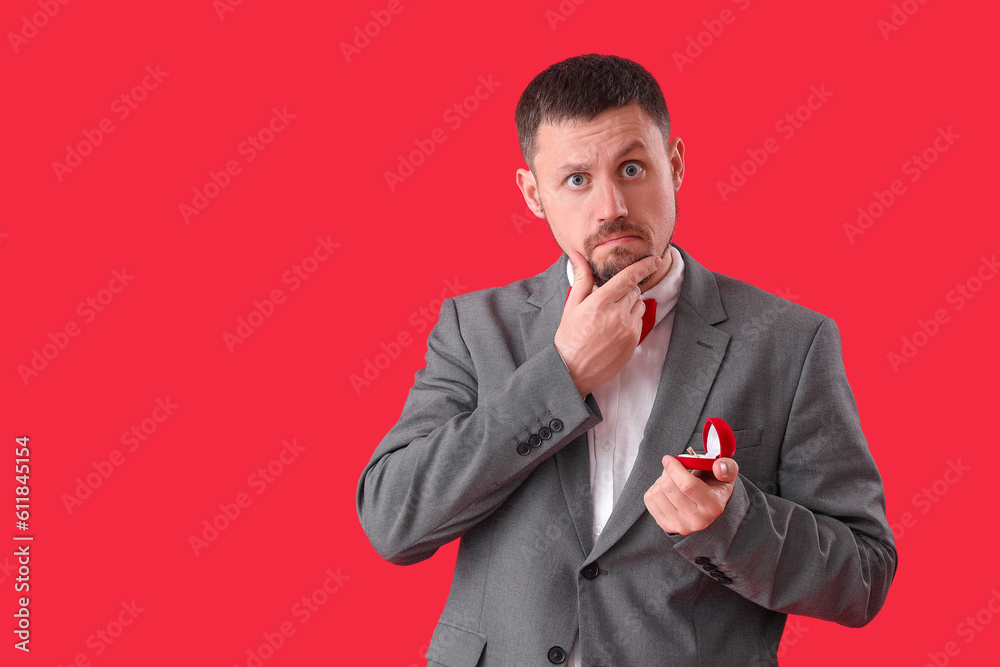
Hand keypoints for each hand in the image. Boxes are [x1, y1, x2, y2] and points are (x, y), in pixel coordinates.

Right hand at [554, 252, 660, 397]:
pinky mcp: (633, 341)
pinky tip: (615, 328)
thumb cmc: (569, 338)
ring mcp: (627, 329)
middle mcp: (617, 314)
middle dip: (626, 289)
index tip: (654, 260)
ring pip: (639, 305)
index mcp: (600, 302)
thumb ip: (581, 279)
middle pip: (634, 290)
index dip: (644, 266)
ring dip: (630, 304)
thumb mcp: (571, 306)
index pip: (628, 277)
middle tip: (610, 298)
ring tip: (611, 315)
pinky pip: (639, 321)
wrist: (573, 371)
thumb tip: (578, 256)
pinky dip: (631, 319)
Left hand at [643, 455, 738, 534]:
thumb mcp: (727, 473)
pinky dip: (654, 490)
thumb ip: (727, 467)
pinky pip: (649, 501)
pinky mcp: (667, 526)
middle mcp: (698, 520)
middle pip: (669, 488)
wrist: (708, 506)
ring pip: (657, 493)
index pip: (687, 485)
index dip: (674, 468)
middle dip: (667, 472)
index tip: (668, 458)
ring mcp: (681, 526)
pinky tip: (665, 490)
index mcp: (713, 506)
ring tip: (671, 480)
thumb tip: (718, 466)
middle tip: (672, 467)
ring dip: (660, 481)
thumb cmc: (715, 485)